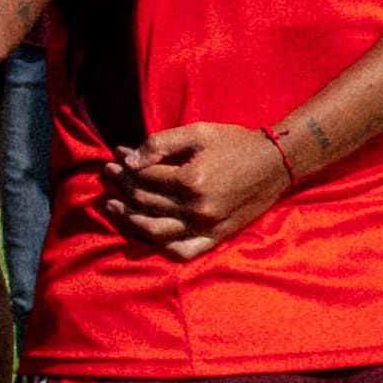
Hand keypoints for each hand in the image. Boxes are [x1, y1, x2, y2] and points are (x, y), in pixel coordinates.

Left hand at [97, 120, 292, 258]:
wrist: (276, 163)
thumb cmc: (235, 143)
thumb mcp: (198, 132)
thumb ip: (161, 143)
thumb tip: (128, 159)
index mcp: (191, 180)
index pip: (144, 177)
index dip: (124, 166)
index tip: (114, 158)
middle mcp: (197, 208)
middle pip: (145, 202)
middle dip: (121, 188)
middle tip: (107, 177)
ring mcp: (206, 227)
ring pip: (156, 230)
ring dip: (129, 219)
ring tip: (112, 207)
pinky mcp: (217, 237)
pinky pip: (183, 250)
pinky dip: (161, 247)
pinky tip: (146, 236)